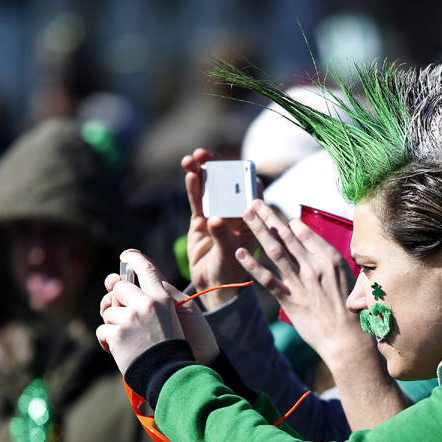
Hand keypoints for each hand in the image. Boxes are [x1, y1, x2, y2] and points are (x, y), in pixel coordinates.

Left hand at [98, 250, 216, 373]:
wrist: (172, 372)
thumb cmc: (175, 346)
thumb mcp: (176, 316)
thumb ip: (156, 299)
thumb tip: (128, 286)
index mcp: (162, 298)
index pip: (147, 269)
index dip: (134, 258)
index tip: (126, 255)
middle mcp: (146, 303)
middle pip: (119, 287)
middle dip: (116, 299)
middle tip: (120, 312)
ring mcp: (130, 317)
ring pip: (108, 311)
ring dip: (113, 326)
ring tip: (127, 339)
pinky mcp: (117, 333)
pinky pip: (102, 331)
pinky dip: (107, 342)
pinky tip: (120, 350)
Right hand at [182, 149, 257, 309]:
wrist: (212, 286)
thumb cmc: (230, 272)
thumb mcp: (229, 254)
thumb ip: (222, 237)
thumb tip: (215, 219)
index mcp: (252, 220)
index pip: (252, 193)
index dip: (246, 176)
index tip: (239, 164)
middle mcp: (236, 214)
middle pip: (227, 185)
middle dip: (218, 168)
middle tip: (206, 155)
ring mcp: (217, 215)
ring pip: (210, 190)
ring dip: (202, 173)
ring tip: (192, 158)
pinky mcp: (201, 222)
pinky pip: (197, 201)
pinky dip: (193, 188)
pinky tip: (189, 175)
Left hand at [237, 200, 371, 365]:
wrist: (348, 340)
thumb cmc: (352, 312)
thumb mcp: (350, 279)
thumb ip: (332, 262)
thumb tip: (317, 249)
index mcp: (331, 260)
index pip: (305, 234)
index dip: (289, 223)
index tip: (278, 215)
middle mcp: (315, 268)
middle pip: (287, 237)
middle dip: (268, 217)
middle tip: (253, 202)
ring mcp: (301, 284)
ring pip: (275, 251)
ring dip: (259, 231)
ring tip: (246, 215)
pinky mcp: (290, 300)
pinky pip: (268, 279)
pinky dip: (253, 265)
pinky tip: (240, 252)